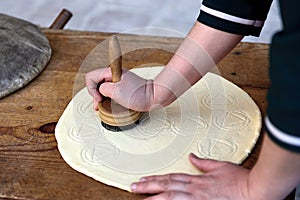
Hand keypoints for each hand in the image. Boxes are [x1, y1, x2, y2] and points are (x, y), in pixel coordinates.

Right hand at [85, 67, 154, 111]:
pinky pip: (110, 89)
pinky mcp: (123, 86)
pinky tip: (110, 103)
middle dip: (95, 94)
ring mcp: (119, 80)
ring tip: (103, 105)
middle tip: (99, 105)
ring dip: (101, 96)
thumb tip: (100, 90)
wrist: (154, 96)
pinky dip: (108, 97)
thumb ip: (103, 88)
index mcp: (112, 72)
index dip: (91, 89)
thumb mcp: (116, 92)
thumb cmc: (139, 94)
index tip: (99, 99)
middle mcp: (114, 74)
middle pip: (96, 82)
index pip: (91, 77)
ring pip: (102, 86)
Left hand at [131, 153, 253, 199]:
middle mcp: (194, 189)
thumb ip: (204, 163)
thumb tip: (192, 157)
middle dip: (147, 187)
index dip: (155, 179)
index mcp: (196, 179)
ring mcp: (197, 199)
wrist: (255, 191)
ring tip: (139, 196)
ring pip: (169, 197)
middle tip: (132, 187)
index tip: (142, 180)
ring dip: (153, 197)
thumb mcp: (221, 166)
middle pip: (166, 187)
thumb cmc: (240, 180)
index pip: (170, 178)